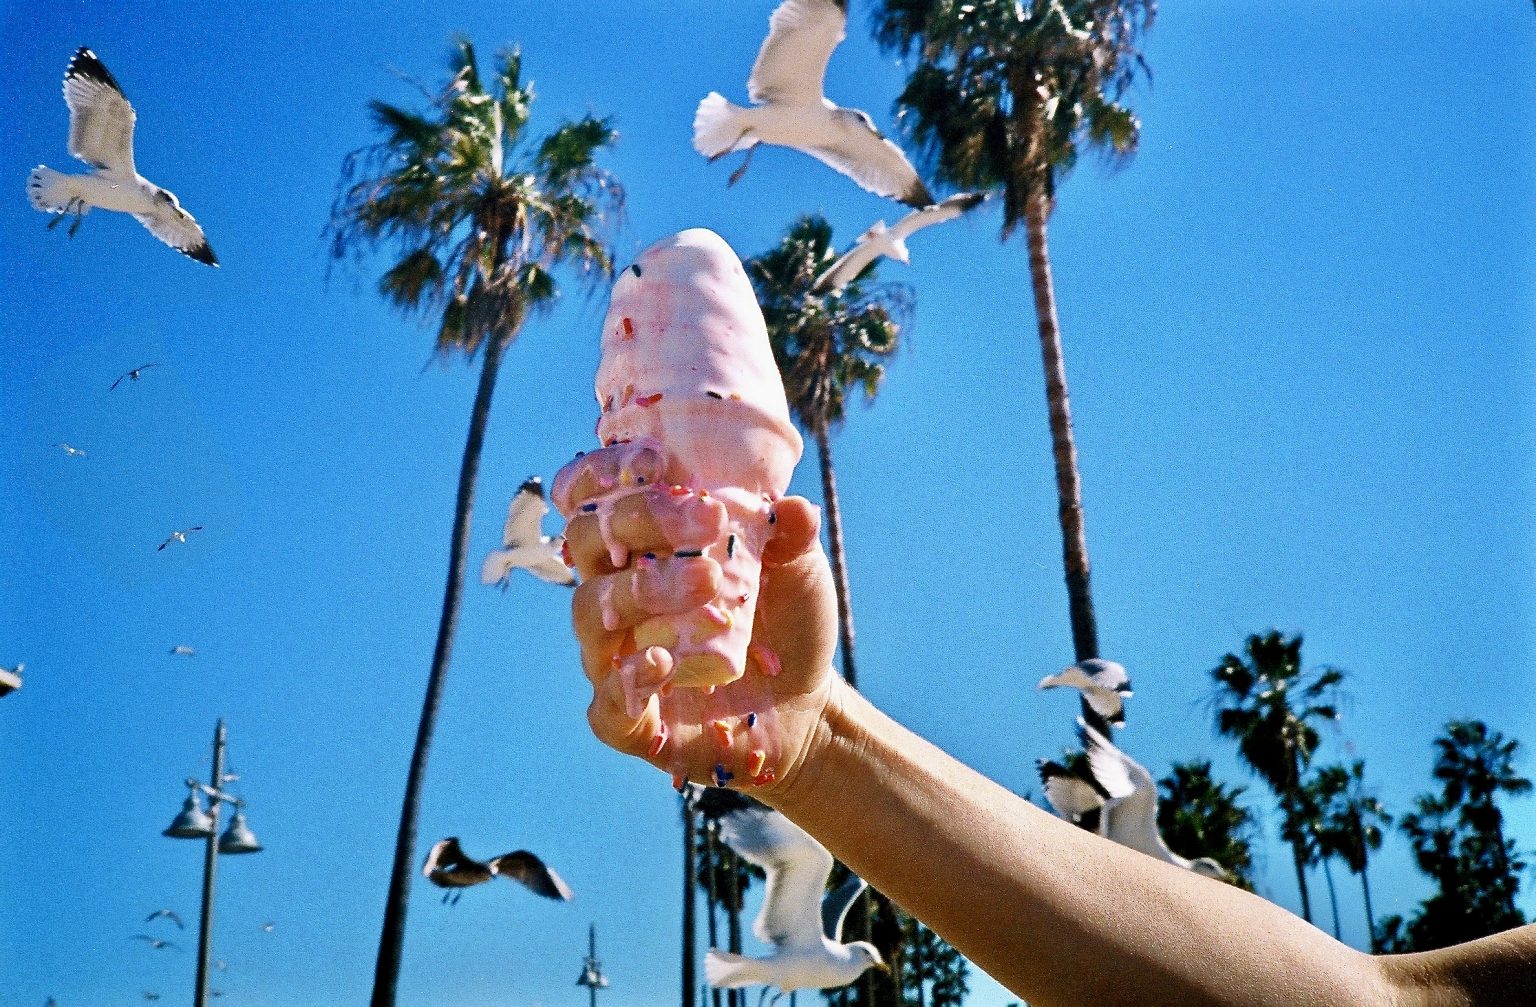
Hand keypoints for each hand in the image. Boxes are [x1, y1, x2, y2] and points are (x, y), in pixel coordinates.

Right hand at [558, 443, 839, 796]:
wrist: (805, 707)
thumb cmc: (786, 625)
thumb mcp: (797, 572)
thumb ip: (790, 538)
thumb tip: (794, 507)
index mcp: (641, 549)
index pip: (595, 499)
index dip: (603, 473)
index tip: (652, 460)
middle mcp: (615, 596)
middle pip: (590, 542)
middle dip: (642, 519)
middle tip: (708, 520)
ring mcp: (614, 659)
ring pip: (593, 612)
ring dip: (644, 589)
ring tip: (706, 582)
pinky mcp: (629, 721)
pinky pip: (606, 703)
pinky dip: (628, 680)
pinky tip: (661, 661)